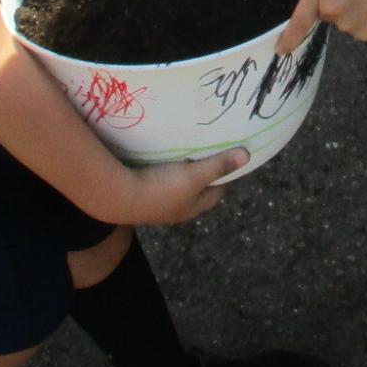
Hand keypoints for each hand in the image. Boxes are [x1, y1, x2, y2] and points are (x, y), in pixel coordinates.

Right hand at [113, 147, 248, 223]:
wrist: (119, 197)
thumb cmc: (162, 187)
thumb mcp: (195, 175)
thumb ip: (219, 165)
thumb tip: (247, 156)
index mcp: (192, 208)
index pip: (215, 194)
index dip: (224, 178)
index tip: (228, 161)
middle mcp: (176, 211)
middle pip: (195, 193)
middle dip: (202, 177)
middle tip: (206, 155)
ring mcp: (156, 206)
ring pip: (175, 190)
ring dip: (180, 176)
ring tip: (183, 157)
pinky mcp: (140, 197)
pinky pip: (157, 184)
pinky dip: (162, 174)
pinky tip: (158, 162)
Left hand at [276, 0, 366, 52]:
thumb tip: (316, 3)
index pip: (299, 20)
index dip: (289, 38)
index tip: (281, 50)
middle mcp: (331, 10)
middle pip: (326, 15)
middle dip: (333, 5)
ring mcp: (349, 25)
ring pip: (343, 23)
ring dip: (350, 12)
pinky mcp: (365, 34)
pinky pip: (357, 29)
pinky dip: (364, 20)